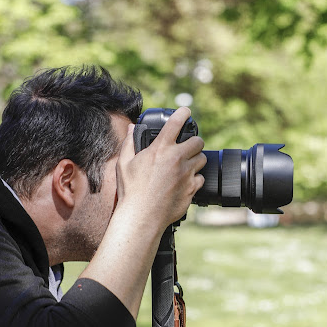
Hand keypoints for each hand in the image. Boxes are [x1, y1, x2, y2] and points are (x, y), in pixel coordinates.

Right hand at [116, 107, 206, 229]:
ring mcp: (187, 174)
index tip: (186, 111)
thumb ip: (129, 143)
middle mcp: (177, 158)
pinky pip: (200, 178)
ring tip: (186, 165)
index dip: (183, 113)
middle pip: (198, 141)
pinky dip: (195, 179)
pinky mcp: (192, 188)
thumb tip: (130, 129)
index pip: (175, 123)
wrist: (142, 216)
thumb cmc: (131, 191)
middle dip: (194, 142)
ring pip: (202, 159)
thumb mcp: (124, 163)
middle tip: (188, 147)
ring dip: (196, 160)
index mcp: (160, 149)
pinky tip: (185, 182)